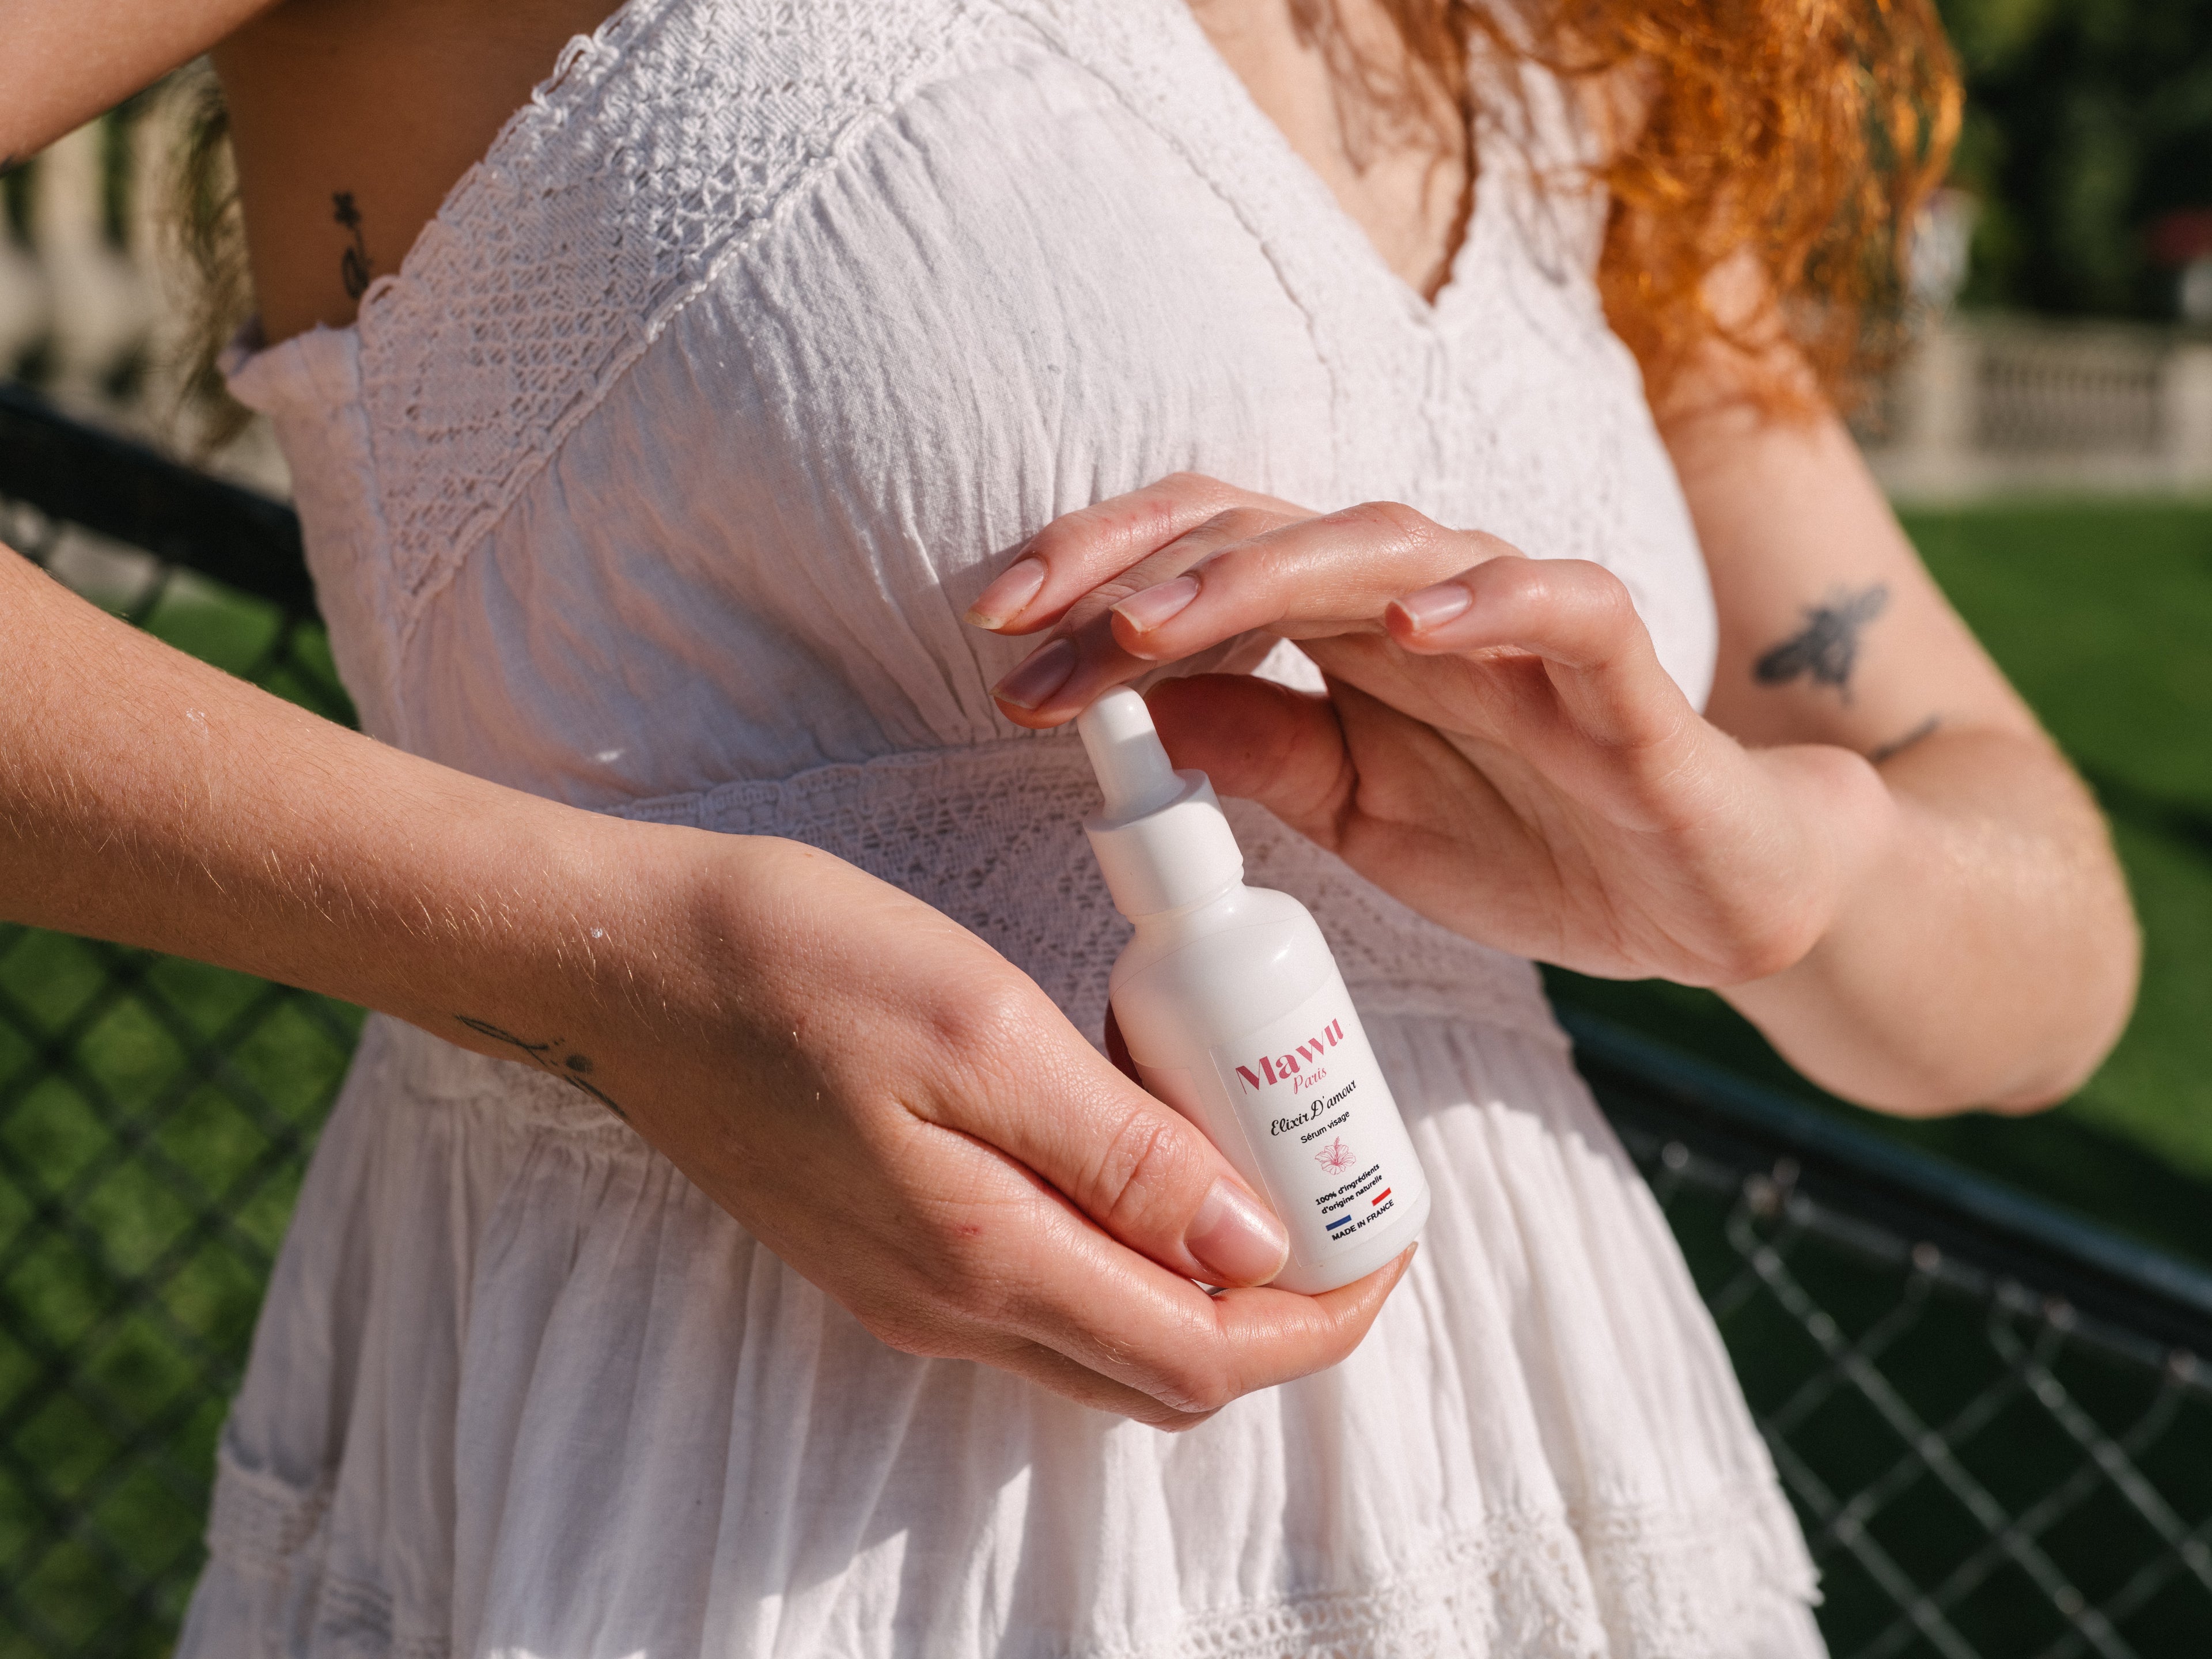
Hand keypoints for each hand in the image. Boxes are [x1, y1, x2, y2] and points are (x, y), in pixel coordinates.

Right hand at [476, 821, 1410, 1430]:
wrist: (626, 964)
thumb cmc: (793, 966)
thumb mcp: (981, 1027)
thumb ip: (1120, 1152)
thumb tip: (1254, 1244)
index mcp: (985, 1259)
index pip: (1204, 1356)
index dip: (1320, 1315)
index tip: (1385, 1229)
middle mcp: (953, 1308)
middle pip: (1168, 1365)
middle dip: (1280, 1302)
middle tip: (1332, 1175)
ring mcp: (914, 1291)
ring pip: (1110, 1331)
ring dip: (1205, 1270)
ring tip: (1250, 1137)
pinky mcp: (892, 1249)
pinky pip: (1048, 1286)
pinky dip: (1127, 1238)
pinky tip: (1135, 1128)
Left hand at [968, 473, 1894, 986]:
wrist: (1696, 903)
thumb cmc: (1524, 841)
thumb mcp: (1352, 813)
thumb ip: (1254, 753)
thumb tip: (1122, 715)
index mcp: (1343, 633)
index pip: (1202, 567)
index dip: (1095, 587)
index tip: (995, 643)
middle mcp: (1415, 602)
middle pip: (1262, 530)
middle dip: (1134, 568)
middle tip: (1028, 620)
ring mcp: (1517, 624)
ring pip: (1385, 547)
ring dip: (1265, 573)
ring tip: (1163, 618)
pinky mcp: (1619, 666)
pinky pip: (1563, 604)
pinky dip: (1493, 599)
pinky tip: (1416, 623)